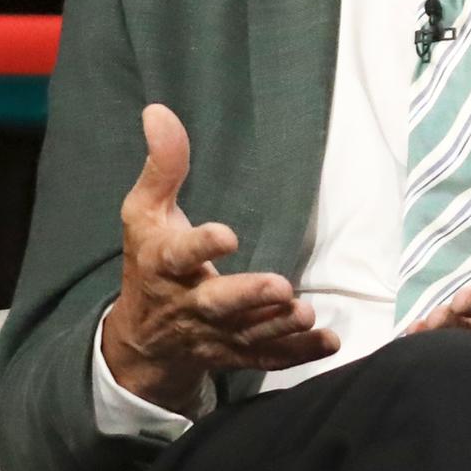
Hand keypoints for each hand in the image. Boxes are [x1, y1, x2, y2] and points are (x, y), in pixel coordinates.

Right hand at [98, 103, 338, 415]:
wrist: (141, 340)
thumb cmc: (148, 263)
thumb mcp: (144, 214)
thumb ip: (162, 167)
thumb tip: (159, 112)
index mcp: (163, 265)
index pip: (178, 256)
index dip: (201, 247)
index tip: (227, 235)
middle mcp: (187, 304)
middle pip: (216, 304)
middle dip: (247, 297)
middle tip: (280, 287)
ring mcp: (212, 334)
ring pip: (246, 334)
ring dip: (277, 327)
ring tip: (305, 312)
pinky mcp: (234, 353)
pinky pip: (266, 358)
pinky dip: (297, 354)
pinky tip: (329, 342)